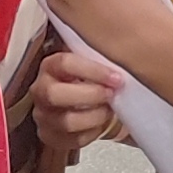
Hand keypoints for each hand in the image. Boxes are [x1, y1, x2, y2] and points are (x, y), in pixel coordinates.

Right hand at [29, 36, 126, 172]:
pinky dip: (92, 133)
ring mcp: (43, 115)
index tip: (116, 78)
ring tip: (110, 110)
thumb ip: (104, 52)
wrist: (91, 103)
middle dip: (90, 95)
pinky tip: (102, 124)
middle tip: (112, 95)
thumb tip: (131, 32)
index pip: (65, 64)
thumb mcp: (97, 60)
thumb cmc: (96, 80)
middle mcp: (41, 90)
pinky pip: (72, 140)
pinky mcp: (50, 136)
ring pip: (66, 121)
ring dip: (94, 117)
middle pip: (55, 94)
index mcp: (51, 65)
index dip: (92, 71)